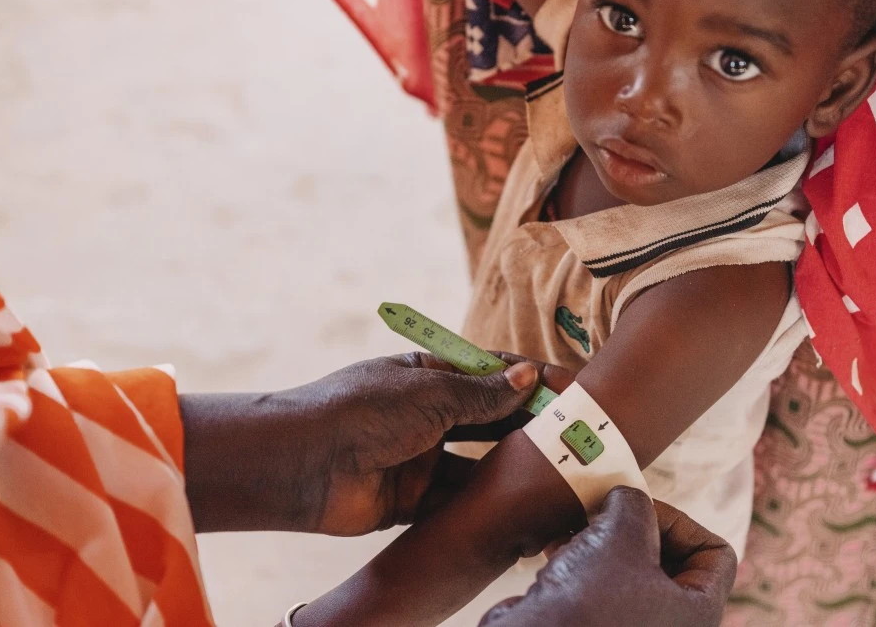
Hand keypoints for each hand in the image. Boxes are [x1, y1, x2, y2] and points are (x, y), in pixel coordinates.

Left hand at [182, 352, 571, 535]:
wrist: (304, 464)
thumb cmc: (361, 411)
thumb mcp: (430, 394)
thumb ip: (483, 393)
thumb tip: (529, 374)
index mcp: (429, 376)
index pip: (489, 375)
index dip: (528, 380)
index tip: (567, 389)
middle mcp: (428, 415)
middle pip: (490, 419)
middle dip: (527, 424)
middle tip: (571, 431)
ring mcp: (422, 457)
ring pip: (478, 461)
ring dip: (510, 464)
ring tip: (553, 467)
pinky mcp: (415, 498)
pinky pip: (457, 498)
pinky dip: (484, 500)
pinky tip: (517, 501)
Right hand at [478, 487, 737, 626]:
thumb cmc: (589, 600)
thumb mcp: (621, 532)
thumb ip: (635, 503)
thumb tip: (626, 499)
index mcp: (697, 614)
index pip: (715, 553)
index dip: (679, 520)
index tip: (640, 511)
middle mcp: (671, 625)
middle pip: (669, 559)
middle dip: (632, 527)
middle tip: (602, 514)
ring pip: (630, 570)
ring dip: (601, 541)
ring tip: (573, 529)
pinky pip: (603, 589)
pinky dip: (584, 565)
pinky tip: (557, 550)